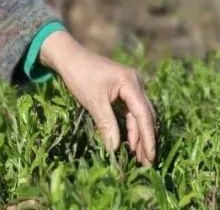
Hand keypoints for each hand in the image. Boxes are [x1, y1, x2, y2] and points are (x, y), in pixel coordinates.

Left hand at [38, 31, 156, 164]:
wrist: (68, 57)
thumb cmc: (80, 75)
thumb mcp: (93, 102)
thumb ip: (107, 125)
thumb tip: (114, 150)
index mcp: (131, 82)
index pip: (144, 114)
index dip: (148, 137)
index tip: (150, 157)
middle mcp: (135, 83)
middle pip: (145, 115)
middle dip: (146, 139)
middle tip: (147, 163)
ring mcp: (130, 86)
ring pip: (139, 115)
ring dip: (138, 135)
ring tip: (138, 157)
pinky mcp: (122, 90)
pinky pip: (130, 111)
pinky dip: (130, 127)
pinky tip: (129, 142)